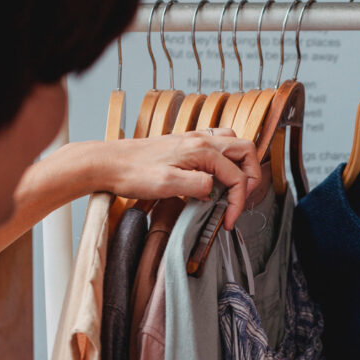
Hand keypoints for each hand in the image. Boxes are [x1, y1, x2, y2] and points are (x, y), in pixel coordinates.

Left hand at [91, 128, 265, 229]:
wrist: (108, 162)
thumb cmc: (132, 173)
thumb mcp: (167, 184)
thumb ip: (198, 185)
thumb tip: (216, 191)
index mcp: (201, 150)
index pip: (237, 176)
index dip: (238, 201)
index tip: (229, 220)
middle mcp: (201, 140)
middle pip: (246, 151)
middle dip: (251, 177)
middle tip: (241, 200)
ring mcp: (194, 139)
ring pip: (234, 144)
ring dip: (241, 165)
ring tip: (233, 188)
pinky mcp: (186, 144)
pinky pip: (219, 145)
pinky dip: (226, 160)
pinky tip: (215, 176)